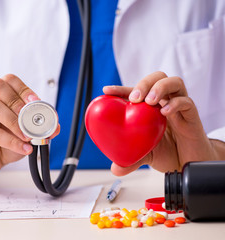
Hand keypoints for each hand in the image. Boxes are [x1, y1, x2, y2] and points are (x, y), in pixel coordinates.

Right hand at [0, 74, 58, 184]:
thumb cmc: (3, 141)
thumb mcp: (25, 133)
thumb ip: (40, 128)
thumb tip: (55, 126)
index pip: (9, 80)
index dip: (24, 89)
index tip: (36, 102)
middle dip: (17, 101)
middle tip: (30, 118)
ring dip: (15, 122)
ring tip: (28, 136)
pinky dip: (11, 141)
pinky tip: (23, 148)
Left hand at [103, 71, 218, 175]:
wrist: (188, 163)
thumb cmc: (168, 152)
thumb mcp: (145, 155)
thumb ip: (130, 160)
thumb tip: (115, 168)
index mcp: (150, 108)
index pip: (136, 91)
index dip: (121, 89)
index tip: (107, 90)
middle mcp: (165, 103)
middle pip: (157, 78)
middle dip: (144, 83)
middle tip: (135, 98)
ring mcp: (179, 108)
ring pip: (174, 83)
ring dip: (160, 88)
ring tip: (149, 100)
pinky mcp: (192, 117)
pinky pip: (187, 103)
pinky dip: (175, 104)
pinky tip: (165, 112)